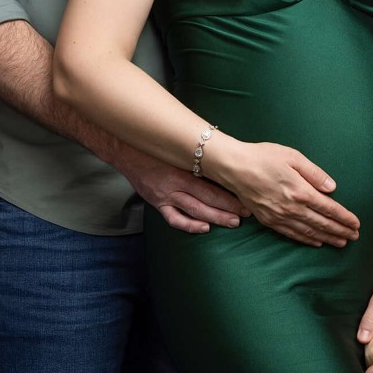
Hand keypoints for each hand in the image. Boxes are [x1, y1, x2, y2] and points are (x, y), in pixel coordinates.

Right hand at [117, 148, 241, 234]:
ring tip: (232, 222)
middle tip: (246, 213)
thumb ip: (197, 153)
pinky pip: (173, 218)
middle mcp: (175, 182)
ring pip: (194, 210)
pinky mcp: (156, 202)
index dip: (231, 193)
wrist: (125, 148)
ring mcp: (165, 194)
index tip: (247, 196)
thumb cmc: (154, 144)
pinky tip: (203, 228)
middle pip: (207, 199)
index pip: (212, 183)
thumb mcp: (177, 144)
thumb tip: (222, 156)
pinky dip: (189, 225)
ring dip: (215, 218)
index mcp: (183, 166)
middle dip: (229, 207)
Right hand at [204, 136, 358, 247]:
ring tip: (341, 243)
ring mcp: (279, 217)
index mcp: (300, 191)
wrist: (234, 167)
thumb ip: (315, 173)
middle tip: (354, 237)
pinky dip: (307, 239)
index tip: (356, 224)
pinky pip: (292, 234)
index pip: (329, 209)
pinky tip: (316, 242)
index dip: (345, 218)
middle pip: (322, 223)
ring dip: (327, 238)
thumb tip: (332, 188)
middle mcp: (292, 208)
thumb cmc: (263, 157)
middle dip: (340, 231)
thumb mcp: (293, 157)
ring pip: (309, 232)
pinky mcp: (269, 221)